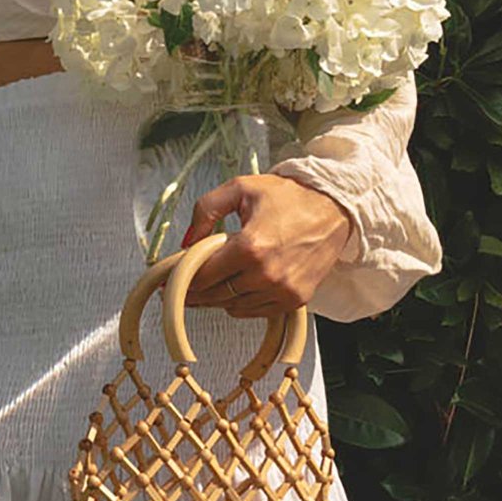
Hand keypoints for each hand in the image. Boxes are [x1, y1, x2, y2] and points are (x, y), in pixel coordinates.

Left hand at [172, 173, 354, 315]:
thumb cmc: (290, 196)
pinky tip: (236, 288)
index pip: (203, 275)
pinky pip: (255, 312)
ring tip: (209, 285)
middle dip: (194, 292)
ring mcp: (283, 290)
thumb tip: (186, 241)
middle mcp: (267, 274)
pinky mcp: (295, 300)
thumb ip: (205, 210)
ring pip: (233, 306)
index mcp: (250, 247)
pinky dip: (240, 304)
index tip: (167, 282)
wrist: (334, 207)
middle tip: (180, 288)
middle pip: (215, 295)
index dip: (180, 280)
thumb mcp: (240, 188)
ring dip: (217, 298)